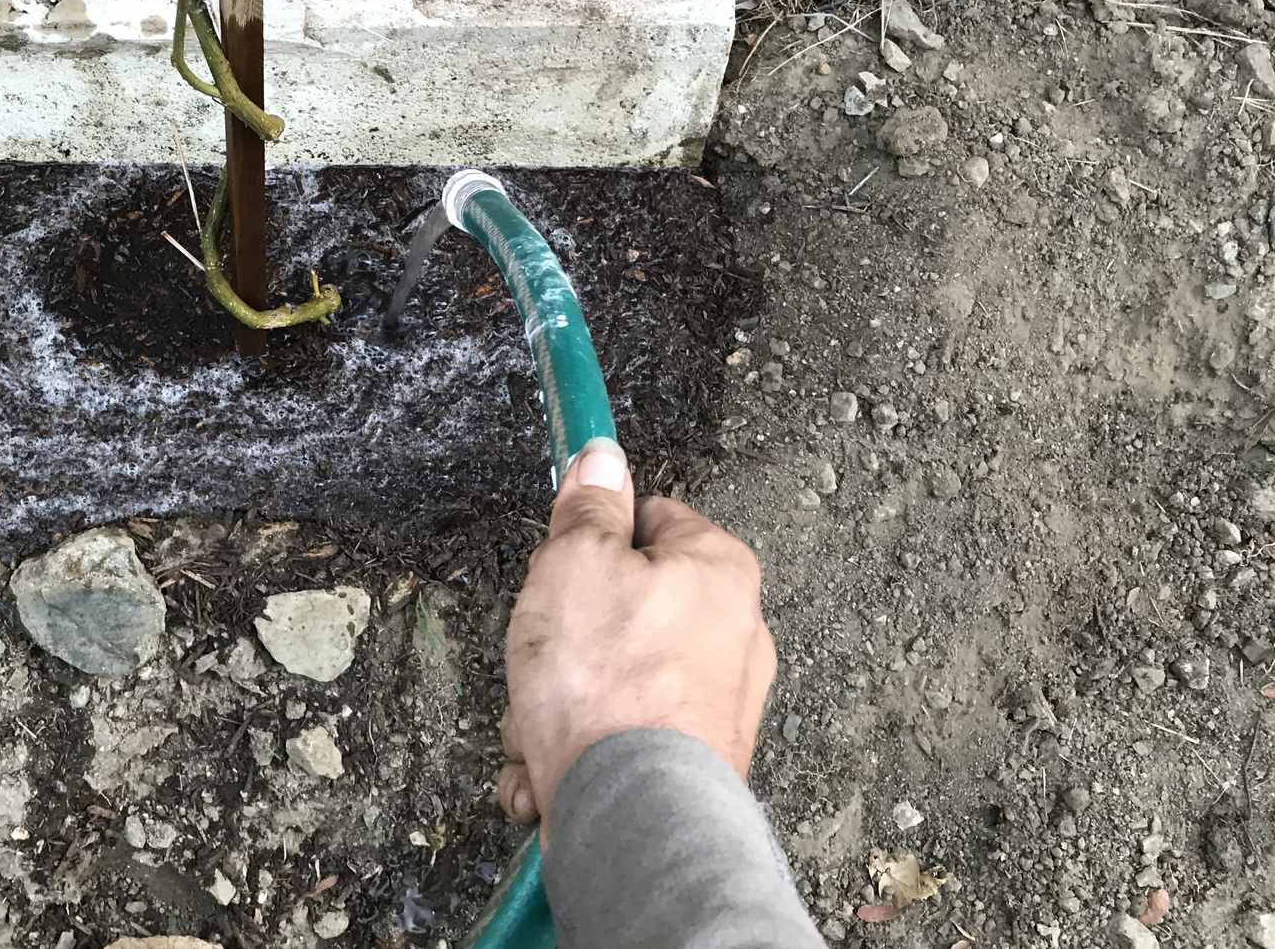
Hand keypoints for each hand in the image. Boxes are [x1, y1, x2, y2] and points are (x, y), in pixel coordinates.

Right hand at [496, 439, 775, 826]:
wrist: (631, 816)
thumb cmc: (606, 683)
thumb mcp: (573, 562)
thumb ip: (587, 508)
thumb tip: (601, 458)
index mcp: (718, 569)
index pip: (650, 518)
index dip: (591, 539)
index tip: (558, 566)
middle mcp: (735, 634)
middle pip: (623, 607)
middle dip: (564, 639)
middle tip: (542, 657)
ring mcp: (719, 707)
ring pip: (612, 679)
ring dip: (558, 704)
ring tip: (539, 731)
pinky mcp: (697, 766)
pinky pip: (620, 737)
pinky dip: (577, 752)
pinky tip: (548, 772)